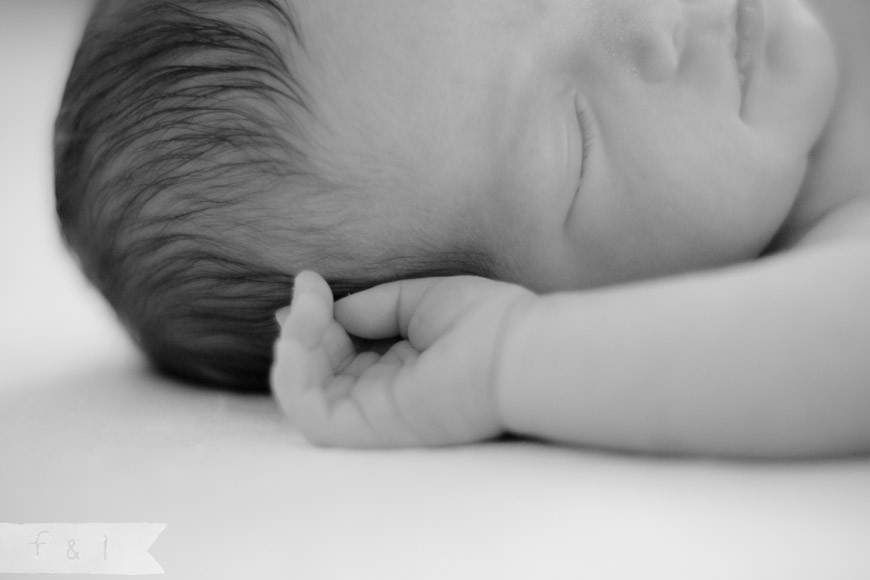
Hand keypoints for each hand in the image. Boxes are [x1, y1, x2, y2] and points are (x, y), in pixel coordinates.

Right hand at [271, 271, 534, 447]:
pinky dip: (289, 373)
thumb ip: (372, 307)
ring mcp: (373, 415)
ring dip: (291, 345)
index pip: (338, 352)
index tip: (310, 282)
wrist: (517, 350)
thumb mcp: (418, 300)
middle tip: (309, 293)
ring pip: (303, 391)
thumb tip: (330, 310)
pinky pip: (307, 411)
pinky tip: (297, 334)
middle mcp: (383, 394)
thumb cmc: (485, 322)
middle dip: (302, 328)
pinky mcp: (368, 428)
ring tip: (305, 310)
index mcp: (399, 368)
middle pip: (316, 370)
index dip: (316, 319)